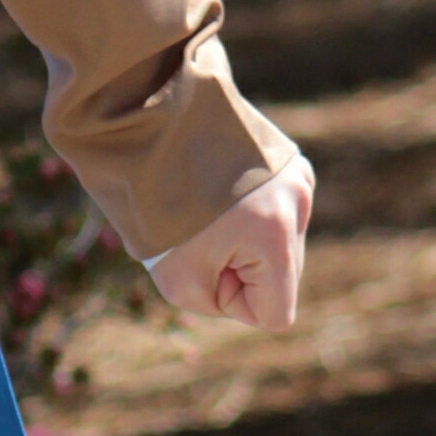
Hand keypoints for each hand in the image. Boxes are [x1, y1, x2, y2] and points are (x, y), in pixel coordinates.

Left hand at [144, 156, 313, 331]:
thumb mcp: (179, 281)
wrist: (138, 122)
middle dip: (239, 268)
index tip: (203, 265)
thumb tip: (242, 284)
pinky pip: (272, 210)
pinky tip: (213, 190)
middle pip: (281, 275)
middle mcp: (297, 198)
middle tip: (197, 233)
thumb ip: (220, 301)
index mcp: (277, 232)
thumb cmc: (151, 206)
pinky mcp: (284, 156)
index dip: (234, 303)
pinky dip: (244, 212)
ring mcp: (295, 173)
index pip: (277, 313)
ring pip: (276, 243)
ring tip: (202, 207)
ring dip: (242, 240)